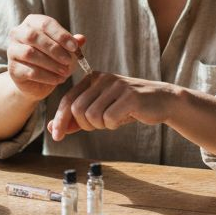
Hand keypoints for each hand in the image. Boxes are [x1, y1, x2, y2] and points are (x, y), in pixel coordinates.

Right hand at [6, 14, 85, 101]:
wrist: (35, 81)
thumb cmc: (51, 59)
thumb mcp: (64, 49)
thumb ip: (71, 43)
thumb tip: (81, 39)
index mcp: (32, 22)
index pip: (45, 24)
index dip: (61, 35)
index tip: (74, 47)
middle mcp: (18, 33)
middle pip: (34, 36)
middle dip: (55, 49)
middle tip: (69, 61)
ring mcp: (12, 51)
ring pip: (30, 54)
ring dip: (51, 64)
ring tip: (65, 72)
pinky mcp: (12, 69)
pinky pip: (29, 71)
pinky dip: (47, 76)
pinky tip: (58, 79)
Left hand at [48, 72, 177, 140]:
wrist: (162, 101)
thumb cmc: (129, 107)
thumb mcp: (101, 110)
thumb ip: (77, 118)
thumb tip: (53, 128)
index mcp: (93, 78)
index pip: (67, 99)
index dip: (60, 119)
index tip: (56, 136)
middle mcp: (102, 78)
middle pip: (77, 109)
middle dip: (84, 125)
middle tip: (99, 125)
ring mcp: (116, 86)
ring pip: (92, 115)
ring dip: (100, 125)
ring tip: (113, 120)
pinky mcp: (129, 96)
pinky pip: (109, 119)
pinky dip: (113, 125)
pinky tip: (123, 119)